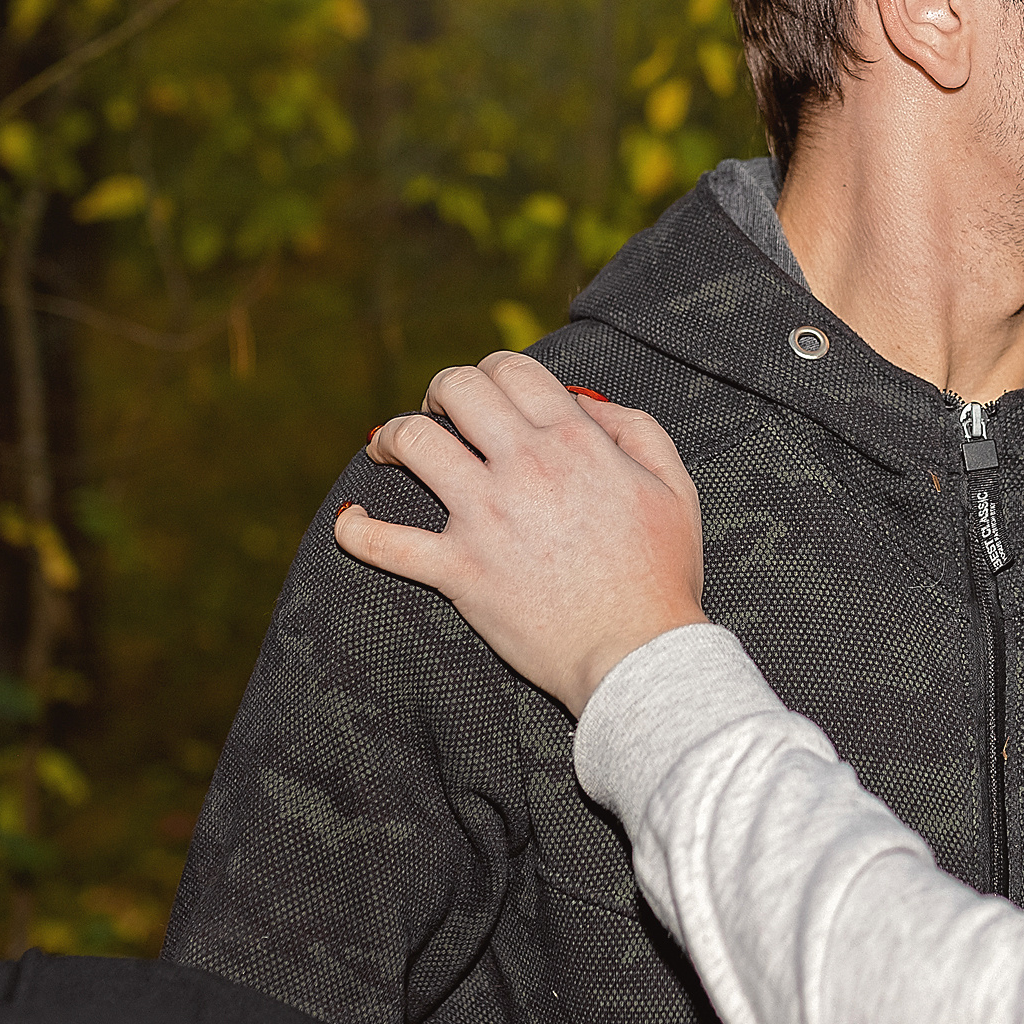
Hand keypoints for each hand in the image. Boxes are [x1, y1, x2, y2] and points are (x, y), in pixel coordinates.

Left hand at [333, 351, 706, 715]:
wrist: (637, 654)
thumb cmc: (661, 574)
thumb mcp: (674, 487)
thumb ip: (636, 430)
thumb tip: (587, 404)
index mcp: (576, 441)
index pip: (514, 370)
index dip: (493, 369)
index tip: (487, 392)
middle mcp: (524, 466)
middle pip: (457, 389)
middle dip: (440, 391)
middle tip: (439, 413)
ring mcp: (485, 517)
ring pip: (412, 443)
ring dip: (392, 437)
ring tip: (387, 449)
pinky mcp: (457, 571)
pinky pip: (384, 543)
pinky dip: (355, 529)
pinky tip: (349, 519)